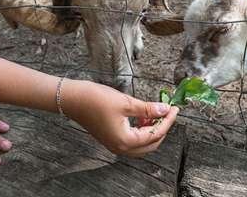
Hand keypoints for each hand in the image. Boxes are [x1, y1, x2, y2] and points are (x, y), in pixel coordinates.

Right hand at [60, 80, 178, 156]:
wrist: (72, 99)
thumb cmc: (95, 100)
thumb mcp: (126, 102)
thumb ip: (147, 108)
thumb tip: (164, 109)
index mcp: (125, 141)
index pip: (155, 134)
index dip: (167, 121)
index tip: (174, 109)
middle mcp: (121, 147)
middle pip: (151, 144)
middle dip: (162, 127)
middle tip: (168, 111)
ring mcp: (115, 145)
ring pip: (142, 143)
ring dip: (152, 129)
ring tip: (155, 112)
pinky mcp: (111, 139)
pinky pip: (133, 140)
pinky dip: (141, 130)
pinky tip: (142, 115)